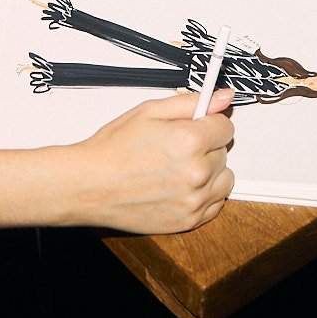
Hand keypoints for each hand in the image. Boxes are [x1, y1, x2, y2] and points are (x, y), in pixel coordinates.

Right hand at [65, 90, 235, 234]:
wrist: (90, 185)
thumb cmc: (113, 149)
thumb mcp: (150, 111)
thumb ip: (191, 103)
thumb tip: (223, 97)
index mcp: (189, 141)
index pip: (226, 126)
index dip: (210, 122)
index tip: (197, 125)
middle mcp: (196, 172)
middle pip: (224, 151)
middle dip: (206, 146)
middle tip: (177, 147)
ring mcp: (194, 200)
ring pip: (225, 178)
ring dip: (210, 171)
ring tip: (180, 167)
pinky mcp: (188, 221)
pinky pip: (216, 204)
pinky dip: (205, 195)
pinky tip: (181, 186)